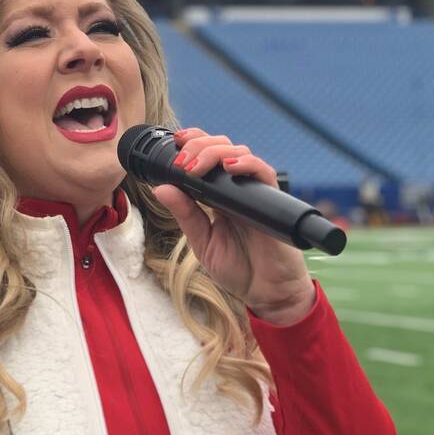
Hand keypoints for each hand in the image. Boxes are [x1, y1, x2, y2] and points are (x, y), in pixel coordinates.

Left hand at [152, 129, 315, 324]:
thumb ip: (185, 214)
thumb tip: (161, 188)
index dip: (193, 141)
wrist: (267, 293)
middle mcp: (237, 188)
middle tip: (182, 162)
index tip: (174, 141)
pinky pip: (263, 172)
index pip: (207, 155)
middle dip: (198, 146)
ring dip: (215, 152)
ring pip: (239, 153)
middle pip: (222, 147)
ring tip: (195, 167)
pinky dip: (247, 164)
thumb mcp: (202, 241)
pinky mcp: (272, 201)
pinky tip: (229, 168)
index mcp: (219, 194)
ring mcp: (255, 192)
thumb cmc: (238, 268)